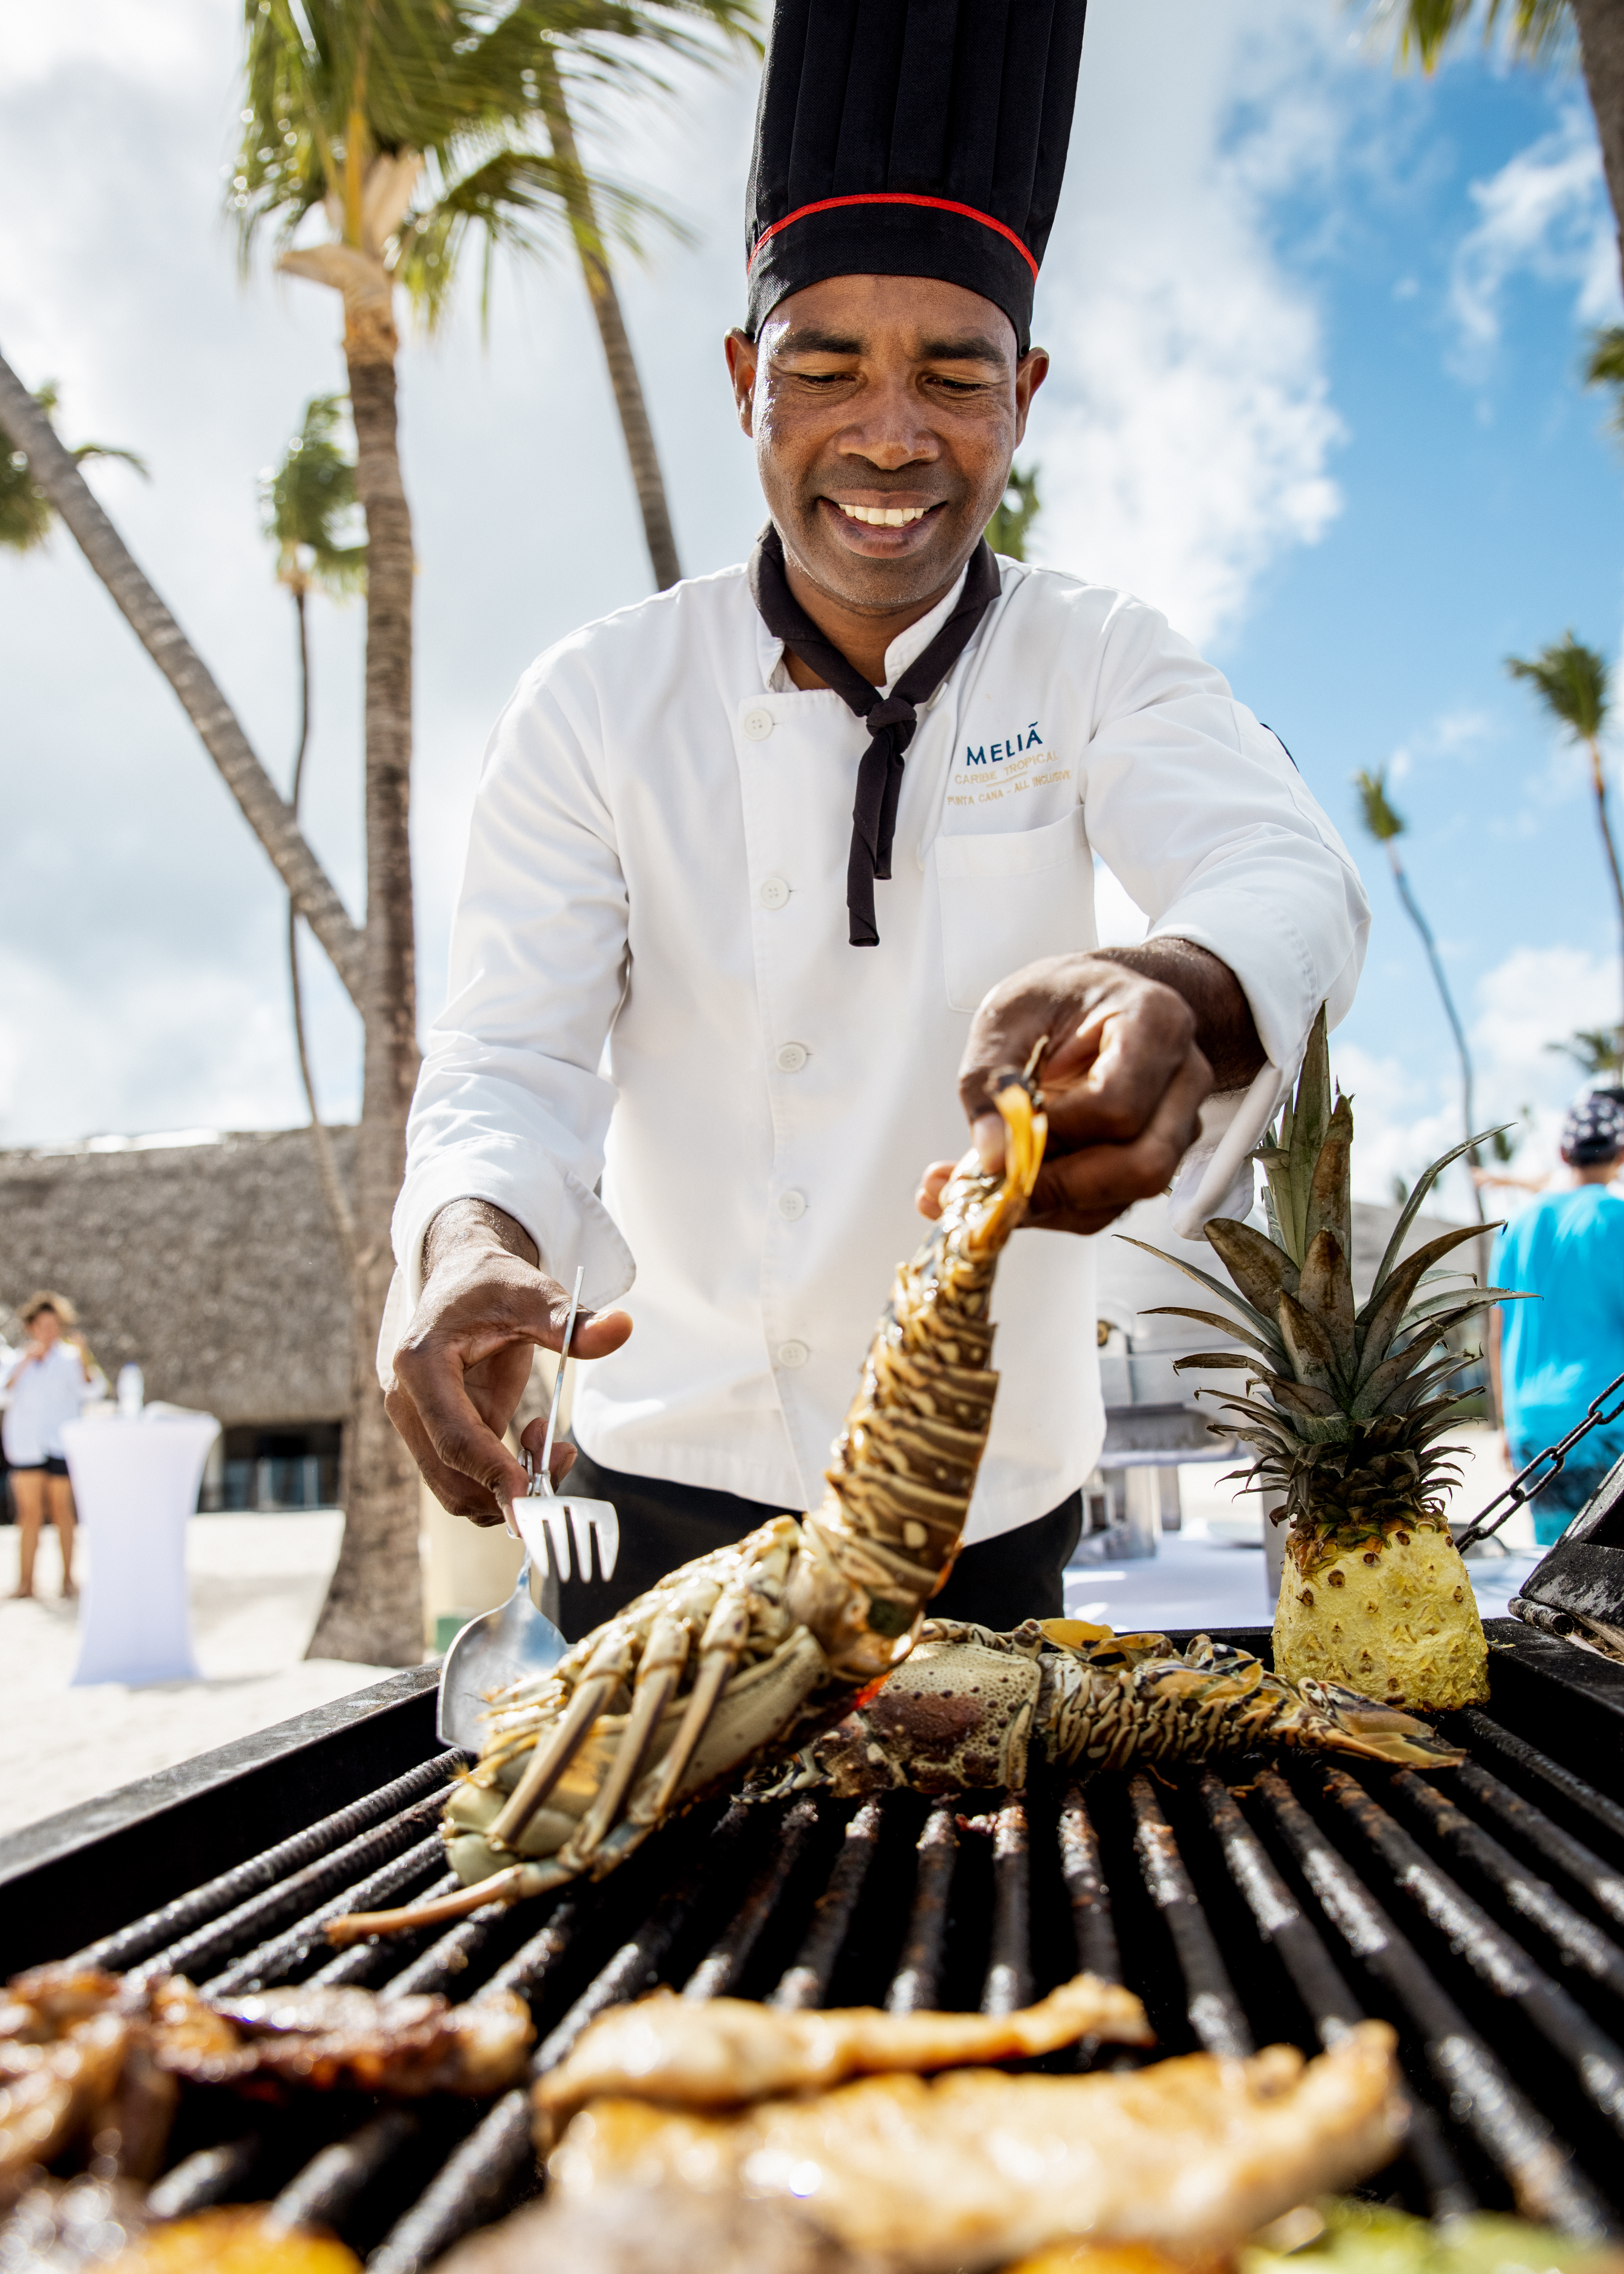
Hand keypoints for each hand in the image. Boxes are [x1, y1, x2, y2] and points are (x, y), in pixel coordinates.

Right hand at [386, 1200, 631, 1526]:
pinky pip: (469, 1479)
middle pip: (451, 1478)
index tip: (531, 1494)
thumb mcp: (534, 1295)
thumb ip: (572, 1321)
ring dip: (509, 1488)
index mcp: (421, 1364)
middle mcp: (409, 1401)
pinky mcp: (440, 1433)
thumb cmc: (494, 1283)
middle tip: (564, 1456)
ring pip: (458, 1490)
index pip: (453, 1437)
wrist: (465, 1278)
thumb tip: (622, 1326)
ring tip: (554, 1447)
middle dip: (507, 1487)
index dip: (492, 1472)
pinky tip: (537, 1443)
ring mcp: (421, 1423)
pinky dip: (505, 1479)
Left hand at [927, 948, 1247, 1236]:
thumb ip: (991, 1082)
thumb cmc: (1055, 997)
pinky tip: (1012, 1183)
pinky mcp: (1158, 1154)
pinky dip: (1057, 1205)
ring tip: (985, 1183)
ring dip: (1055, 1202)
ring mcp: (1179, 1120)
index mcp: (1157, 1022)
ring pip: (1130, 1193)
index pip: (1117, 1104)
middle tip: (992, 1183)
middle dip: (1063, 1186)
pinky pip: (1112, 1202)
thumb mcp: (1005, 1018)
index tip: (1004, 1134)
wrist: (1090, 996)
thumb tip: (992, 1156)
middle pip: (1144, 1164)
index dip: (1057, 1132)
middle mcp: (1184, 1076)